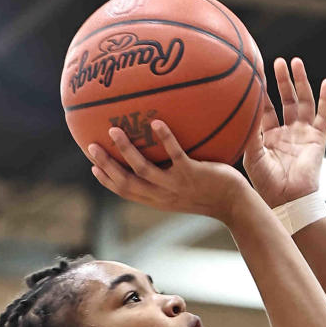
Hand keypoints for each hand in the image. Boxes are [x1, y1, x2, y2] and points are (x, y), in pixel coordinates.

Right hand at [88, 121, 250, 223]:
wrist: (234, 204)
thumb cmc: (211, 192)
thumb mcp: (184, 189)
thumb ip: (169, 176)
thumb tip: (159, 155)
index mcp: (157, 199)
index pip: (126, 192)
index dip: (108, 180)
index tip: (93, 166)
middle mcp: (162, 195)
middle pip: (126, 182)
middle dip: (106, 165)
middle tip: (91, 146)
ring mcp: (176, 185)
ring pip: (143, 169)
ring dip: (126, 150)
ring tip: (114, 130)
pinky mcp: (192, 174)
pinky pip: (175, 154)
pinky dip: (164, 139)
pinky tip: (155, 122)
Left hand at [242, 57, 325, 208]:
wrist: (288, 199)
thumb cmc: (266, 183)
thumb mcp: (252, 156)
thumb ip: (248, 134)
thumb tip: (239, 113)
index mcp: (269, 136)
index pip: (265, 108)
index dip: (262, 92)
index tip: (256, 73)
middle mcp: (287, 131)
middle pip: (286, 99)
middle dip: (282, 81)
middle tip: (277, 62)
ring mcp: (303, 133)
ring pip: (304, 101)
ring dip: (301, 82)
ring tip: (296, 63)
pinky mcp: (318, 138)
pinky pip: (324, 115)